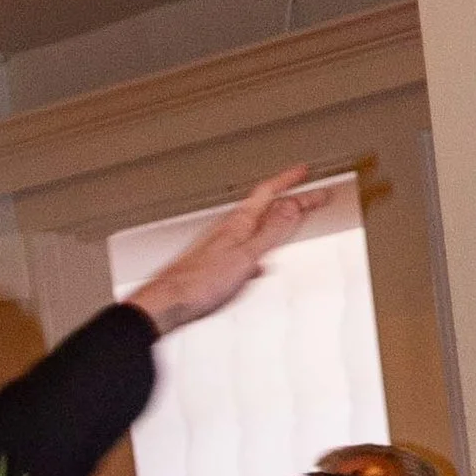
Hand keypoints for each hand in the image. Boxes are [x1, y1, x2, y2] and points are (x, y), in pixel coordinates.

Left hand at [128, 166, 323, 332]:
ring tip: (289, 222)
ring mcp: (220, 246)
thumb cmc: (199, 282)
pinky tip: (258, 264)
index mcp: (239, 222)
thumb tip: (293, 206)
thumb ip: (271, 231)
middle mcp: (228, 229)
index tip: (305, 172)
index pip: (269, 192)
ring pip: (254, 228)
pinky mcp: (213, 264)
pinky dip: (257, 251)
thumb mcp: (246, 254)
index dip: (288, 180)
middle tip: (309, 197)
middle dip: (289, 201)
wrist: (166, 303)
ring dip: (274, 224)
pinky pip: (243, 250)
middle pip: (265, 208)